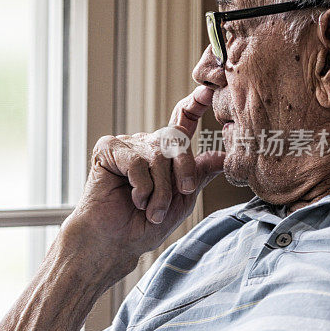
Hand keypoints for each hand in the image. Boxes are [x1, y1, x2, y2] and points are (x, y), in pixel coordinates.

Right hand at [59, 85, 225, 280]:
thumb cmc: (144, 224)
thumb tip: (222, 156)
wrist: (114, 241)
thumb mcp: (182, 200)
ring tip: (152, 209)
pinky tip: (134, 199)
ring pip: (157, 155)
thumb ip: (199, 175)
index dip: (196, 104)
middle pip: (176, 140)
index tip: (209, 90)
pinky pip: (136, 161)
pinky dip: (141, 186)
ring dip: (160, 190)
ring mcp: (126, 145)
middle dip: (182, 172)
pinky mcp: (107, 150)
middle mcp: (145, 144)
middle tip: (181, 195)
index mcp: (164, 153)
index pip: (182, 121)